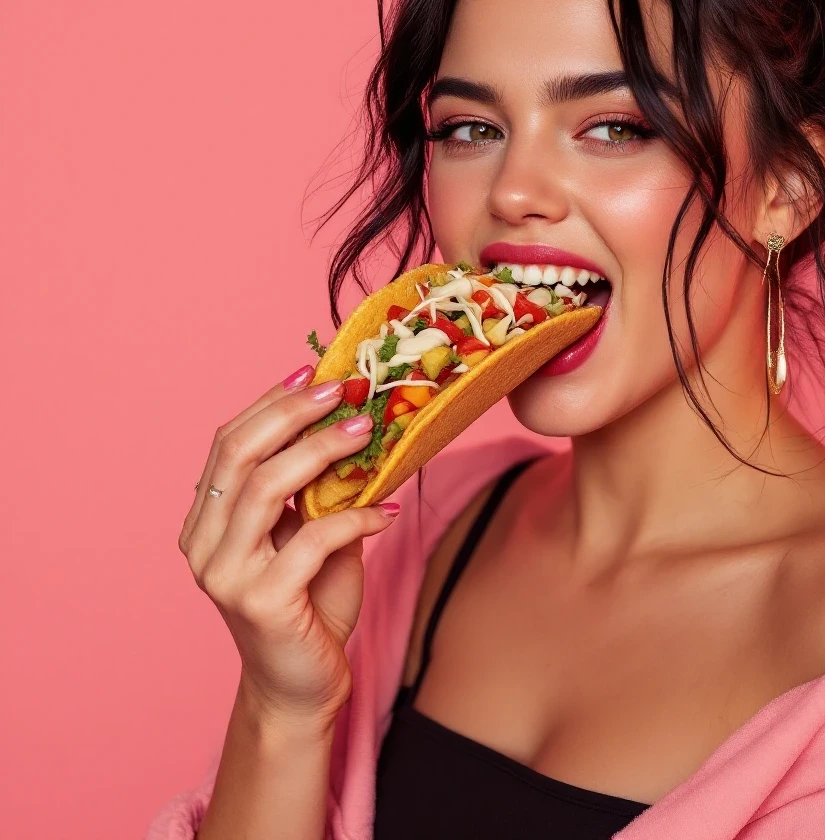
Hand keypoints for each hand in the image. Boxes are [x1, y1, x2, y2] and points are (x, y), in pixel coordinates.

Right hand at [178, 366, 397, 728]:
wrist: (301, 687)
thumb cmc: (308, 605)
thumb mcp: (309, 535)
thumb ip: (316, 490)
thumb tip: (352, 425)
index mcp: (206, 519)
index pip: (229, 442)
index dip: (271, 401)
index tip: (315, 371)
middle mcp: (203, 543)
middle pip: (239, 454)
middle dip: (292, 412)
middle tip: (342, 389)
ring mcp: (226, 574)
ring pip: (266, 487)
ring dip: (322, 451)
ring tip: (366, 431)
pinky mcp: (261, 602)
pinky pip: (312, 540)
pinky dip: (355, 517)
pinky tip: (387, 511)